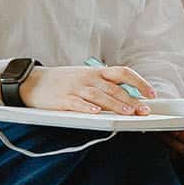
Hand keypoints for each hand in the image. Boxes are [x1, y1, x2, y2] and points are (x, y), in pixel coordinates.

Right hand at [17, 65, 154, 114]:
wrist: (31, 81)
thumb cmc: (62, 81)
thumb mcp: (85, 77)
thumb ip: (104, 85)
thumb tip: (127, 96)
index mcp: (96, 72)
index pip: (123, 73)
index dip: (139, 82)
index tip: (151, 94)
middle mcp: (88, 78)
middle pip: (113, 88)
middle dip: (131, 99)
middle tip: (144, 110)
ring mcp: (75, 88)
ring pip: (99, 96)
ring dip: (114, 104)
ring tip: (127, 113)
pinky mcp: (62, 99)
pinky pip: (76, 103)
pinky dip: (87, 108)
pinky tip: (97, 113)